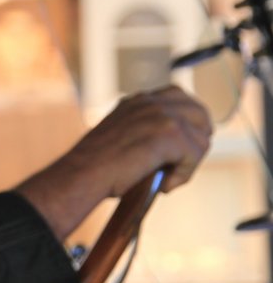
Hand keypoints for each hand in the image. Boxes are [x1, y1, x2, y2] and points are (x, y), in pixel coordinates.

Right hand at [15, 85, 212, 238]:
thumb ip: (144, 133)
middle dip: (197, 140)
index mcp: (137, 101)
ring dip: (189, 162)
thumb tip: (174, 149)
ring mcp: (160, 115)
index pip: (178, 97)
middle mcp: (150, 102)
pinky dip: (184, 174)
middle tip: (181, 165)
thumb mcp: (121, 139)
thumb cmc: (95, 168)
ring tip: (166, 179)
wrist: (81, 176)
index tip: (180, 147)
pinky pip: (195, 154)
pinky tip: (164, 185)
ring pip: (201, 136)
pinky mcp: (169, 133)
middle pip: (199, 113)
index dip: (187, 122)